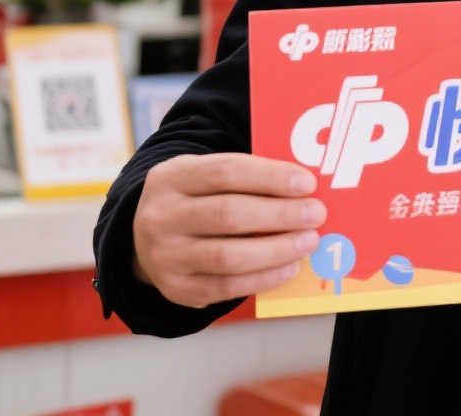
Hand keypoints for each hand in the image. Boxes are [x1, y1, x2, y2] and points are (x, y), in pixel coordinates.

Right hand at [131, 153, 324, 308]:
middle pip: (228, 214)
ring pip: (228, 256)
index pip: (225, 172)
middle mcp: (162, 217)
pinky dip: (264, 278)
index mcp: (172, 177)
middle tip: (316, 214)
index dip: (270, 177)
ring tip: (309, 241)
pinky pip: (227, 287)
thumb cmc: (194, 201)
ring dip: (277, 249)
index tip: (307, 183)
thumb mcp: (203, 176)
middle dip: (280, 215)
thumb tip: (302, 188)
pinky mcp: (177, 289)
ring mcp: (166, 256)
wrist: (144, 240)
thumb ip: (245, 177)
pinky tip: (289, 267)